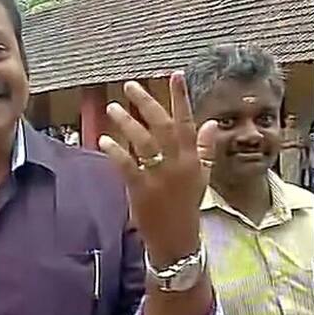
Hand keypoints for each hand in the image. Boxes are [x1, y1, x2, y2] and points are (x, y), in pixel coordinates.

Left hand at [99, 71, 216, 265]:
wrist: (177, 239)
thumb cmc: (187, 206)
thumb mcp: (202, 177)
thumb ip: (205, 149)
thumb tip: (209, 123)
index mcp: (192, 158)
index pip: (187, 122)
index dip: (180, 98)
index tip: (174, 75)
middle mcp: (178, 163)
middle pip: (162, 126)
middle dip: (146, 103)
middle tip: (130, 85)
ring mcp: (159, 176)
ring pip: (144, 142)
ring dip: (127, 122)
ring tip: (112, 107)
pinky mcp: (141, 189)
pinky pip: (128, 166)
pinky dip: (116, 152)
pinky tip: (104, 139)